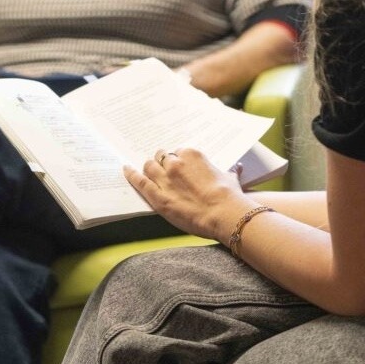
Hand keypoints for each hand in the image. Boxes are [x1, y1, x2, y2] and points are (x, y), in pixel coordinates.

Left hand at [124, 148, 255, 242]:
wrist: (224, 213)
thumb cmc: (229, 196)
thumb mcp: (230, 177)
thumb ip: (230, 170)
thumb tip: (238, 168)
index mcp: (192, 154)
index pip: (178, 152)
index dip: (177, 160)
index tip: (178, 165)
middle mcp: (176, 163)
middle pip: (162, 157)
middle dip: (162, 162)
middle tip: (163, 168)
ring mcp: (165, 179)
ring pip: (149, 167)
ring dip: (149, 168)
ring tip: (147, 171)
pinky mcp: (158, 196)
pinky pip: (140, 182)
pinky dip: (131, 175)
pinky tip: (126, 170)